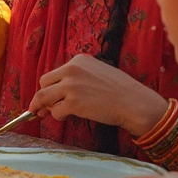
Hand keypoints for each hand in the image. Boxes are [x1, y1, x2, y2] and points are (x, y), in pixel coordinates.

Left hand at [27, 54, 167, 135]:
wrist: (135, 103)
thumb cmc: (120, 90)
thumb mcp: (98, 72)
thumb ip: (79, 76)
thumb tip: (59, 90)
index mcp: (78, 60)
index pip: (54, 73)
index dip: (50, 86)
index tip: (48, 95)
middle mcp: (72, 70)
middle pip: (44, 82)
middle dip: (42, 95)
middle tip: (42, 107)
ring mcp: (71, 86)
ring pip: (43, 96)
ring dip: (43, 106)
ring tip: (44, 114)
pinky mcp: (73, 103)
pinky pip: (55, 111)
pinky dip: (57, 116)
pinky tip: (66, 117)